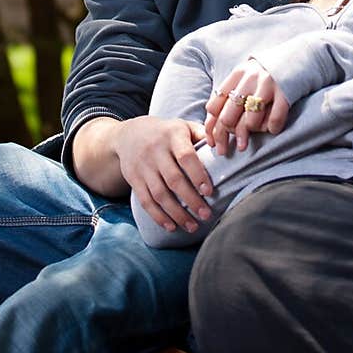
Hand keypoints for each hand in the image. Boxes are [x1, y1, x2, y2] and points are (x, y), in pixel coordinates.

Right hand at [112, 116, 213, 234]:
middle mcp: (155, 151)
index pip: (185, 156)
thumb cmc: (167, 132)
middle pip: (173, 180)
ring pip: (159, 194)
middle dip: (191, 200)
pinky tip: (171, 227)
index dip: (197, 175)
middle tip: (206, 215)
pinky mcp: (134, 179)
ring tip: (192, 226)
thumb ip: (202, 134)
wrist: (130, 133)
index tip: (209, 192)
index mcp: (172, 135)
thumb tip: (223, 147)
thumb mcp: (183, 126)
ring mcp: (143, 166)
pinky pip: (145, 201)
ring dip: (177, 214)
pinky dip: (158, 216)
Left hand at [205, 61, 288, 156]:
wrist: (302, 54)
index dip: (211, 127)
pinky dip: (272, 128)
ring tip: (252, 137)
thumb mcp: (247, 74)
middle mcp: (249, 78)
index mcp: (237, 74)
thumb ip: (231, 91)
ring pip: (249, 121)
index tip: (213, 142)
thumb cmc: (270, 71)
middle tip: (227, 150)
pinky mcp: (286, 93)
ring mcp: (268, 85)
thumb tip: (213, 119)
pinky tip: (273, 129)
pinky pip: (274, 120)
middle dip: (225, 138)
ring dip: (250, 133)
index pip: (214, 106)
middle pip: (228, 117)